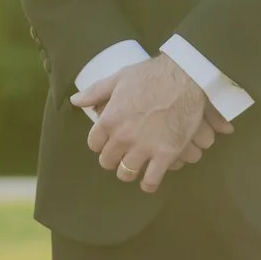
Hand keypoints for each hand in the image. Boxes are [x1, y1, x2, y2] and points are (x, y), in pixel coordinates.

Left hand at [76, 71, 233, 171]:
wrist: (185, 78)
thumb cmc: (151, 75)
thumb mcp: (119, 78)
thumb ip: (96, 91)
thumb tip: (75, 100)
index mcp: (109, 120)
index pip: (94, 143)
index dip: (100, 143)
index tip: (107, 141)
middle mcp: (122, 138)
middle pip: (107, 161)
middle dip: (113, 158)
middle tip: (122, 154)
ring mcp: (144, 148)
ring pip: (126, 173)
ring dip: (128, 171)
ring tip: (135, 166)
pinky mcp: (165, 155)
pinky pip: (151, 180)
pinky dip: (148, 184)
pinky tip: (149, 180)